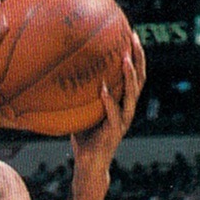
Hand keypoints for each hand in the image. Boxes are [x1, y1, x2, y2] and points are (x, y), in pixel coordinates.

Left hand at [71, 32, 145, 170]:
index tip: (130, 34)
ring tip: (125, 60)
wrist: (88, 165)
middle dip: (138, 58)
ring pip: (132, 95)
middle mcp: (127, 109)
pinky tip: (103, 89)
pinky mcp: (115, 132)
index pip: (134, 74)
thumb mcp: (81, 112)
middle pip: (140, 79)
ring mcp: (123, 121)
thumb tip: (59, 78)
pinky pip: (114, 114)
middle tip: (133, 38)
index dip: (135, 55)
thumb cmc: (84, 139)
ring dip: (129, 77)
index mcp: (123, 102)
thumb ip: (78, 96)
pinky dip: (109, 101)